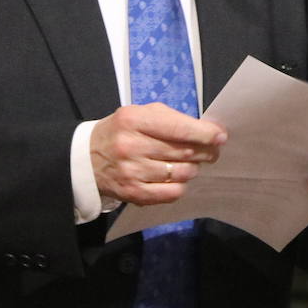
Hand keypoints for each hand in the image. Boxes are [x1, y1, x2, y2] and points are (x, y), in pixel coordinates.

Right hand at [90, 103, 226, 205]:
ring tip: (188, 163)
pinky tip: (176, 178)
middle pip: (183, 152)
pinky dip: (180, 185)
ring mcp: (132, 172)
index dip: (204, 133)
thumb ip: (170, 119)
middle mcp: (131, 146)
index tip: (220, 136)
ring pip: (181, 173)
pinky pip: (172, 193)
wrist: (87, 159)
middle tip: (211, 151)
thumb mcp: (139, 114)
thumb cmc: (121, 132)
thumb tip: (208, 132)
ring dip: (192, 168)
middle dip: (204, 152)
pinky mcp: (134, 193)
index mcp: (133, 120)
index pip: (177, 128)